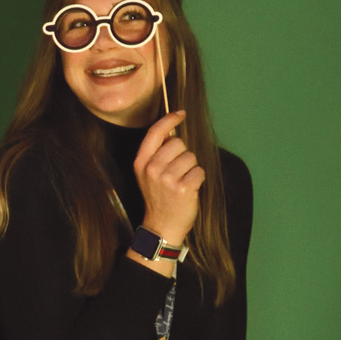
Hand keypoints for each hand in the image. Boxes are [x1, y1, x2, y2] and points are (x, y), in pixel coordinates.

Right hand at [133, 110, 203, 245]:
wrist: (162, 225)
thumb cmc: (158, 197)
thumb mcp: (148, 175)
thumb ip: (156, 154)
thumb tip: (171, 132)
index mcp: (141, 162)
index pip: (155, 132)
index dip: (169, 120)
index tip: (180, 114)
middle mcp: (152, 168)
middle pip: (177, 143)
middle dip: (182, 154)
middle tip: (176, 172)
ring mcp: (167, 178)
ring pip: (191, 157)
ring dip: (191, 168)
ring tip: (182, 182)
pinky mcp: (183, 187)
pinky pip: (199, 171)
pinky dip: (198, 179)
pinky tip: (189, 189)